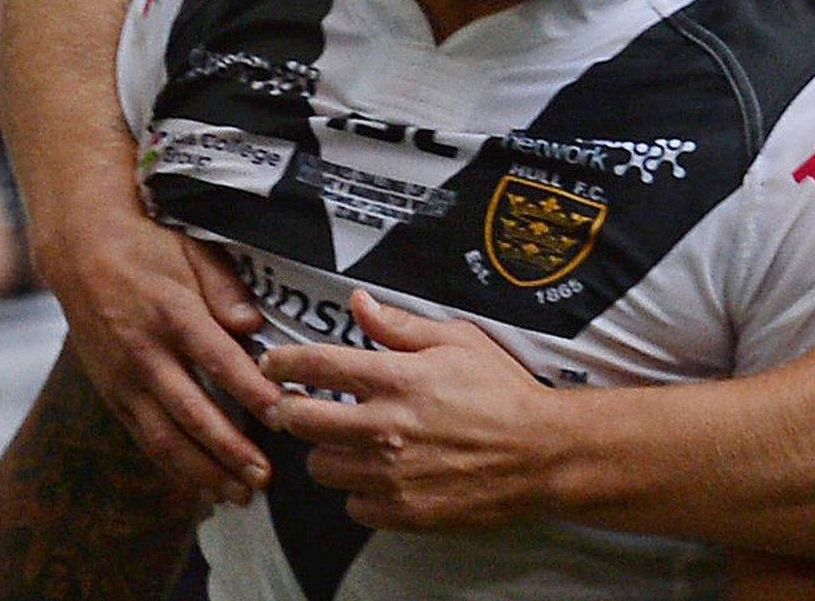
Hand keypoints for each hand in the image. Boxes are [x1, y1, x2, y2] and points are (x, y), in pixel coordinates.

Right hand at [40, 207, 281, 504]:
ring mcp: (123, 377)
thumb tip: (253, 326)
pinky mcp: (111, 392)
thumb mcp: (192, 250)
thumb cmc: (148, 245)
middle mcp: (143, 352)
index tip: (284, 414)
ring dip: (202, 471)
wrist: (78, 249)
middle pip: (191, 412)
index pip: (218, 360)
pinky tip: (202, 484)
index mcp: (171, 312)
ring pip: (163, 437)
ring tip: (239, 495)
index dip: (252, 391)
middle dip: (230, 450)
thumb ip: (225, 288)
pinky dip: (173, 465)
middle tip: (266, 476)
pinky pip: (144, 437)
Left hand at [260, 292, 556, 529]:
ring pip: (321, 466)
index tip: (272, 364)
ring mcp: (391, 474)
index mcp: (397, 379)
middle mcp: (385, 427)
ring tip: (350, 442)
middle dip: (290, 409)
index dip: (283, 362)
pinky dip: (360, 492)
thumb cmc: (503, 392)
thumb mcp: (458, 341)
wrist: (542, 454)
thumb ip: (400, 326)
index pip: (316, 365)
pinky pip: (353, 505)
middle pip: (300, 420)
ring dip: (328, 452)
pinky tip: (380, 476)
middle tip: (300, 406)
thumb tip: (358, 303)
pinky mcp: (403, 511)